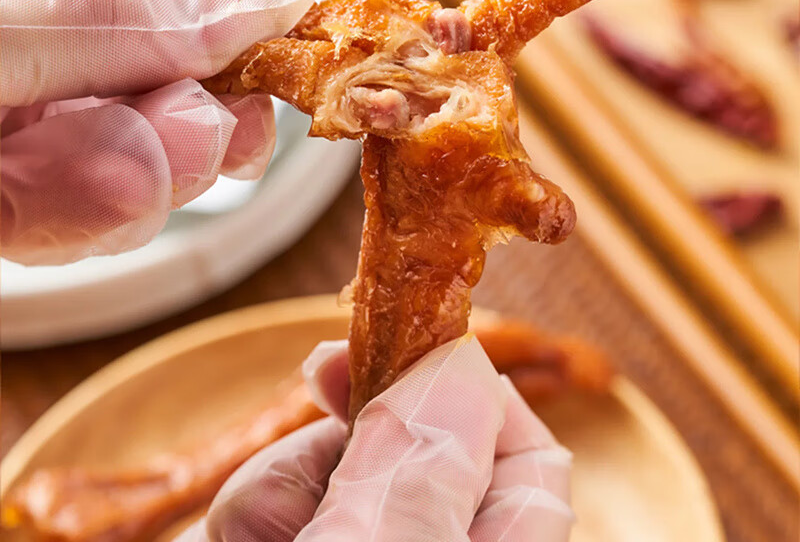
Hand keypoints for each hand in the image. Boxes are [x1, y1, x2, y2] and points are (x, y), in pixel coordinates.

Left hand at [0, 0, 314, 264]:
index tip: (286, 29)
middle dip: (201, 102)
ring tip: (135, 173)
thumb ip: (126, 3)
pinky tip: (101, 205)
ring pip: (138, 144)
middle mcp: (35, 22)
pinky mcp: (10, 197)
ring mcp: (24, 113)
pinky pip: (79, 213)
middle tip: (222, 129)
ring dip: (155, 168)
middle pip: (169, 53)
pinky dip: (94, 217)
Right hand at [178, 336, 573, 541]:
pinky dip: (257, 512)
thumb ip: (420, 479)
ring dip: (289, 478)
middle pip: (423, 451)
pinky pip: (281, 509)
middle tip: (325, 366)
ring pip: (341, 475)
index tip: (421, 343)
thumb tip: (462, 367)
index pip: (528, 463)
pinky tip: (244, 538)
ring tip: (262, 526)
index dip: (478, 392)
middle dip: (365, 413)